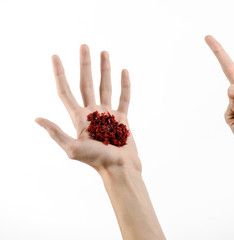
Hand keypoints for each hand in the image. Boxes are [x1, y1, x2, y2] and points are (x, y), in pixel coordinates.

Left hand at [35, 44, 140, 172]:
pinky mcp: (123, 118)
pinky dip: (125, 85)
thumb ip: (57, 133)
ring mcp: (108, 114)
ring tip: (104, 53)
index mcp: (79, 118)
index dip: (59, 73)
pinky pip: (124, 98)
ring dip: (104, 69)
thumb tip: (37, 119)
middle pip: (86, 83)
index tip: (55, 56)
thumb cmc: (98, 161)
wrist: (120, 169)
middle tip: (84, 46)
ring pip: (105, 86)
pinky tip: (124, 72)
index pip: (66, 91)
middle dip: (84, 64)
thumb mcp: (73, 149)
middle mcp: (92, 113)